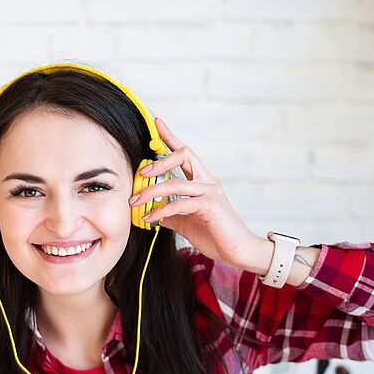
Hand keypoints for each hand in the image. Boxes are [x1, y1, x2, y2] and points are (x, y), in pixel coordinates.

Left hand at [130, 117, 261, 268]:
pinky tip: (150, 218)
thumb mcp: (186, 222)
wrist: (238, 251)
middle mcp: (208, 181)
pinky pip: (180, 204)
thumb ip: (171, 214)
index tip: (157, 122)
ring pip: (176, 183)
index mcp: (203, 181)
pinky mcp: (211, 206)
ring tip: (135, 202)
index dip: (170, 137)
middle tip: (141, 173)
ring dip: (151, 192)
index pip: (185, 154)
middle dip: (159, 161)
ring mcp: (211, 192)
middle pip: (184, 154)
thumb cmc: (215, 235)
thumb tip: (153, 212)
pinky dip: (162, 210)